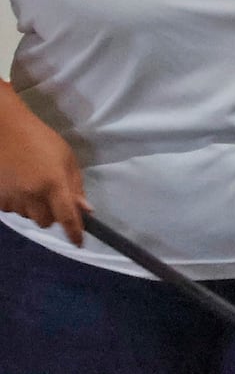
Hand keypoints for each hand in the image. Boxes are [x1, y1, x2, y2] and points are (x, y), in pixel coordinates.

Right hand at [0, 85, 89, 245]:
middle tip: (53, 196)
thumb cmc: (41, 140)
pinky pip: (12, 210)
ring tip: (33, 185)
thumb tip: (86, 211)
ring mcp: (11, 198)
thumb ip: (76, 186)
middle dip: (53, 214)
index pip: (67, 217)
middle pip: (46, 221)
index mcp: (53, 184)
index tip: (79, 243)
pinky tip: (18, 185)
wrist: (4, 131)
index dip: (75, 233)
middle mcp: (31, 195)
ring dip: (35, 208)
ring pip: (29, 217)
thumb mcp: (67, 158)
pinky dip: (18, 203)